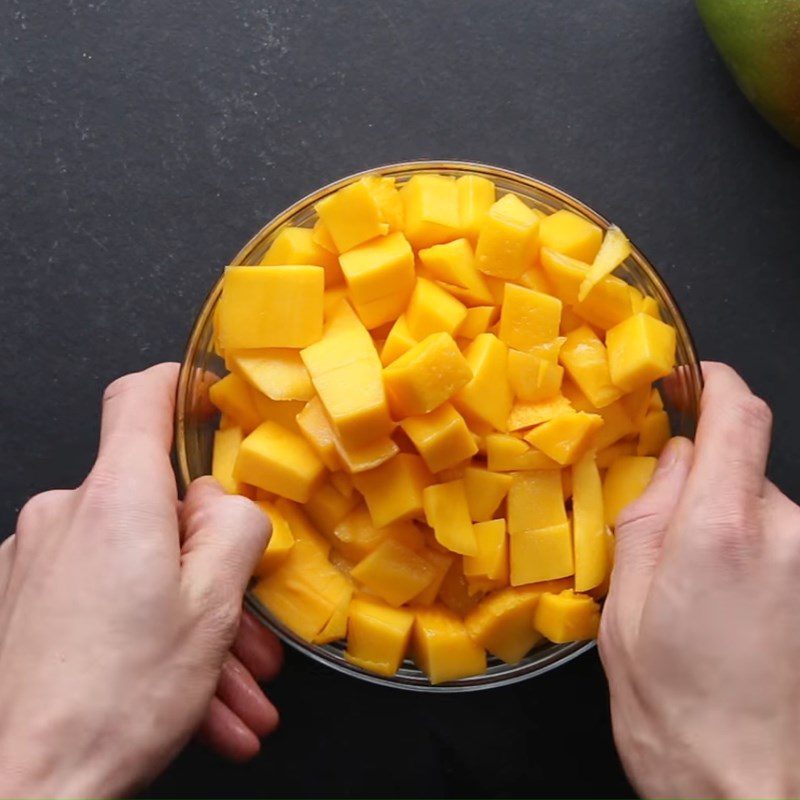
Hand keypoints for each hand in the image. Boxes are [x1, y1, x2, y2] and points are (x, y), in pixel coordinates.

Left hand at [0, 364, 281, 797]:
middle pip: (156, 509)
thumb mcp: (213, 604)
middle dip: (211, 569)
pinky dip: (145, 635)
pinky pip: (103, 597)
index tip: (207, 396)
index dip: (178, 386)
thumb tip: (223, 505)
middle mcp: (67, 515)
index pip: (139, 399)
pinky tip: (188, 702)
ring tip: (229, 693)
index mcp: (117, 498)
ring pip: (137, 567)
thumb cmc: (116, 700)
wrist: (23, 789)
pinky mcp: (23, 600)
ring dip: (188, 623)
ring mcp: (36, 559)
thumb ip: (234, 527)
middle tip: (248, 637)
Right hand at [600, 362, 799, 797]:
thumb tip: (675, 460)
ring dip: (723, 521)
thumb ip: (650, 510)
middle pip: (744, 462)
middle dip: (701, 479)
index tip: (695, 378)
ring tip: (694, 584)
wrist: (738, 776)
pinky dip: (746, 549)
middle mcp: (784, 534)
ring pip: (758, 503)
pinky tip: (722, 602)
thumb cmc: (672, 696)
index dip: (716, 382)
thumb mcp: (626, 596)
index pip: (741, 416)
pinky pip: (777, 537)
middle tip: (662, 531)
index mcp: (722, 529)